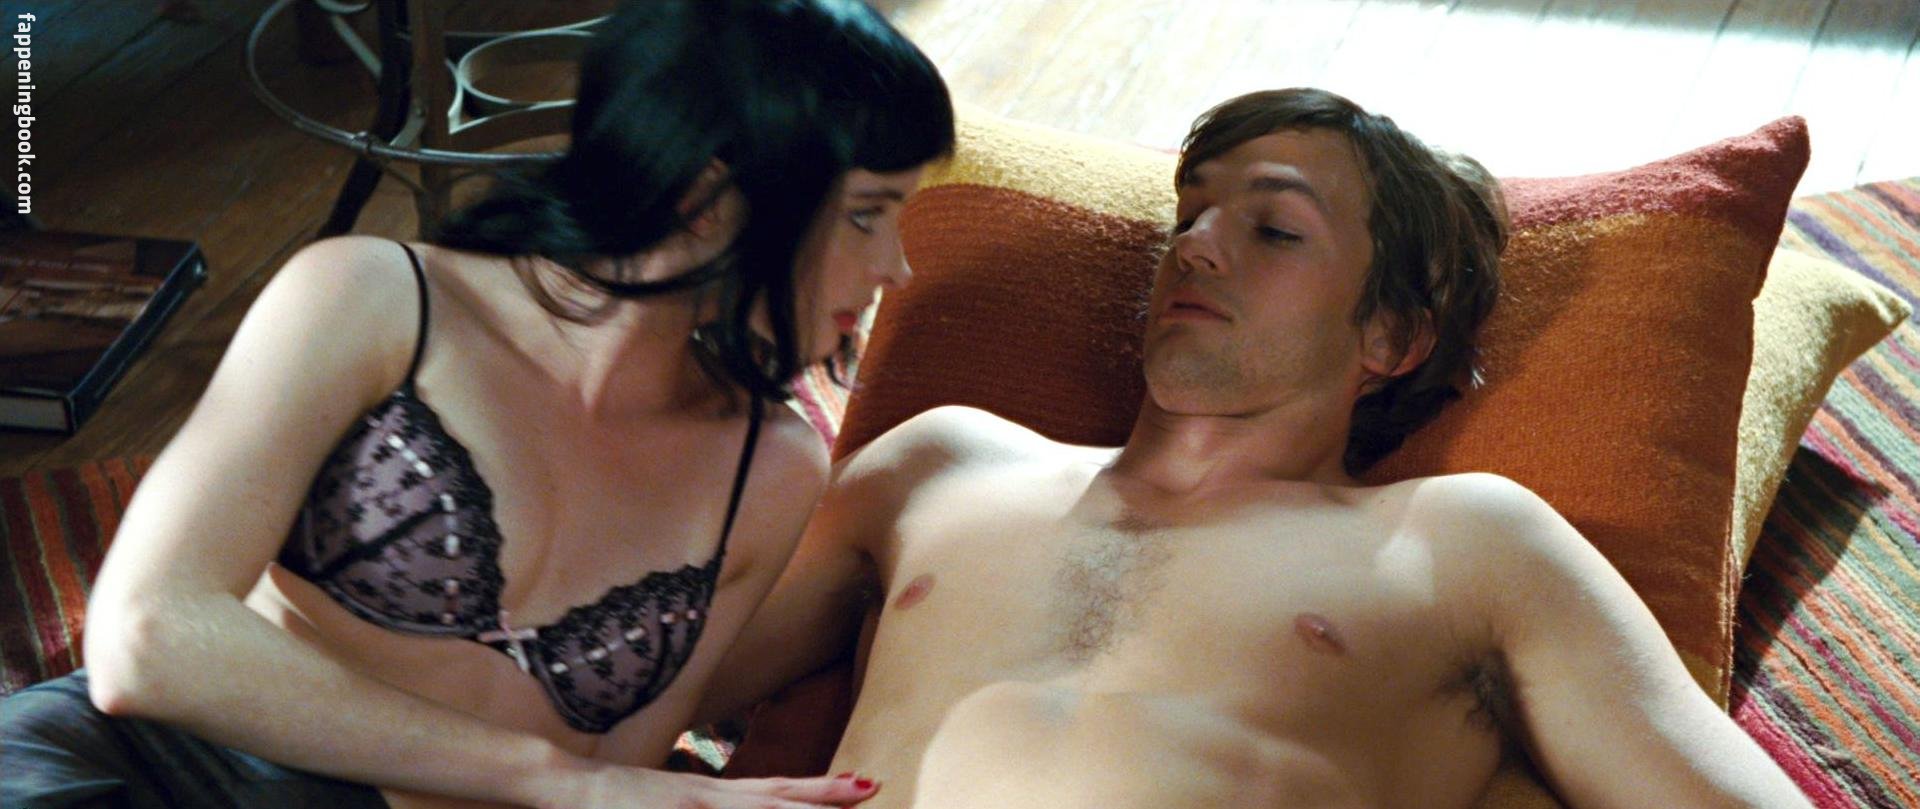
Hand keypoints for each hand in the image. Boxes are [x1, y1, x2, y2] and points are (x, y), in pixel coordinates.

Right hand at [570, 768, 880, 808]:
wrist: (564, 783)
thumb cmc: (618, 798)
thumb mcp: (673, 797)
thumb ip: (708, 804)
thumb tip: (736, 805)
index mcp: (711, 792)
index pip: (777, 788)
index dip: (821, 789)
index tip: (863, 785)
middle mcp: (708, 798)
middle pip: (777, 800)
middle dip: (825, 799)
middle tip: (872, 788)